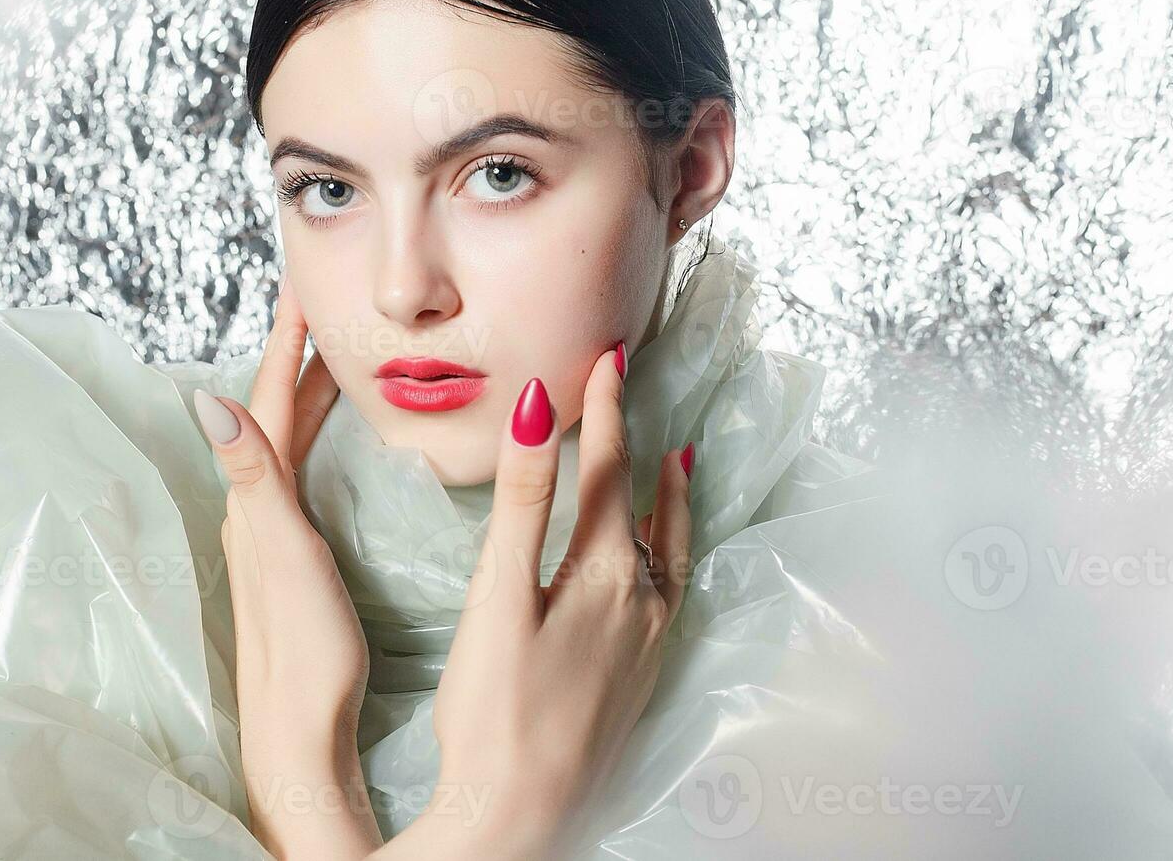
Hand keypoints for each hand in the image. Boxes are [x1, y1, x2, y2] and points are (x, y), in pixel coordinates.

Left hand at [195, 278, 380, 857]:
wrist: (300, 737)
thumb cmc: (301, 654)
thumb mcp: (281, 555)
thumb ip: (253, 478)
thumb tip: (207, 401)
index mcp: (255, 502)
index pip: (266, 401)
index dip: (285, 342)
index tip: (300, 287)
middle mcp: (256, 512)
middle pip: (278, 414)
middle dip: (300, 355)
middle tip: (326, 307)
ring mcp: (273, 536)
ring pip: (291, 442)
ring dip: (310, 395)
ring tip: (336, 357)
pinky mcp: (295, 559)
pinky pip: (305, 473)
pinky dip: (320, 439)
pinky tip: (335, 444)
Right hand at [403, 344, 693, 859]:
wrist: (523, 815)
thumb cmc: (495, 712)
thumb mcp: (500, 597)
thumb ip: (525, 502)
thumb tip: (542, 411)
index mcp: (603, 572)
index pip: (608, 469)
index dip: (605, 409)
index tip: (608, 357)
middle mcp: (640, 598)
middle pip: (643, 498)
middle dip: (634, 438)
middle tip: (630, 386)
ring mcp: (647, 639)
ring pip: (668, 544)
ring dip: (669, 496)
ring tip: (678, 459)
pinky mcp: (643, 672)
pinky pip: (671, 588)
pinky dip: (672, 551)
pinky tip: (660, 558)